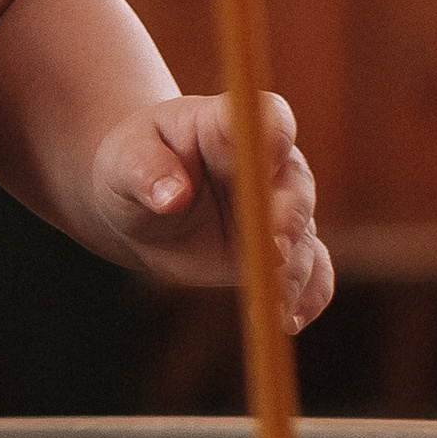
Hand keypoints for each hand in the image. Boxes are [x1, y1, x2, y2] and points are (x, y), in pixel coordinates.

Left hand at [91, 93, 331, 324]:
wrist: (139, 201)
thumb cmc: (130, 165)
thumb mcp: (124, 160)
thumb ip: (146, 170)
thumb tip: (172, 196)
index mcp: (229, 125)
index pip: (270, 118)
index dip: (274, 134)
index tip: (268, 157)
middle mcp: (266, 165)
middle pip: (296, 181)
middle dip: (289, 214)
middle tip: (275, 248)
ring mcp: (279, 208)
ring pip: (304, 233)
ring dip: (296, 266)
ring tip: (276, 301)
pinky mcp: (282, 250)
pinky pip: (312, 271)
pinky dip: (308, 295)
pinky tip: (292, 319)